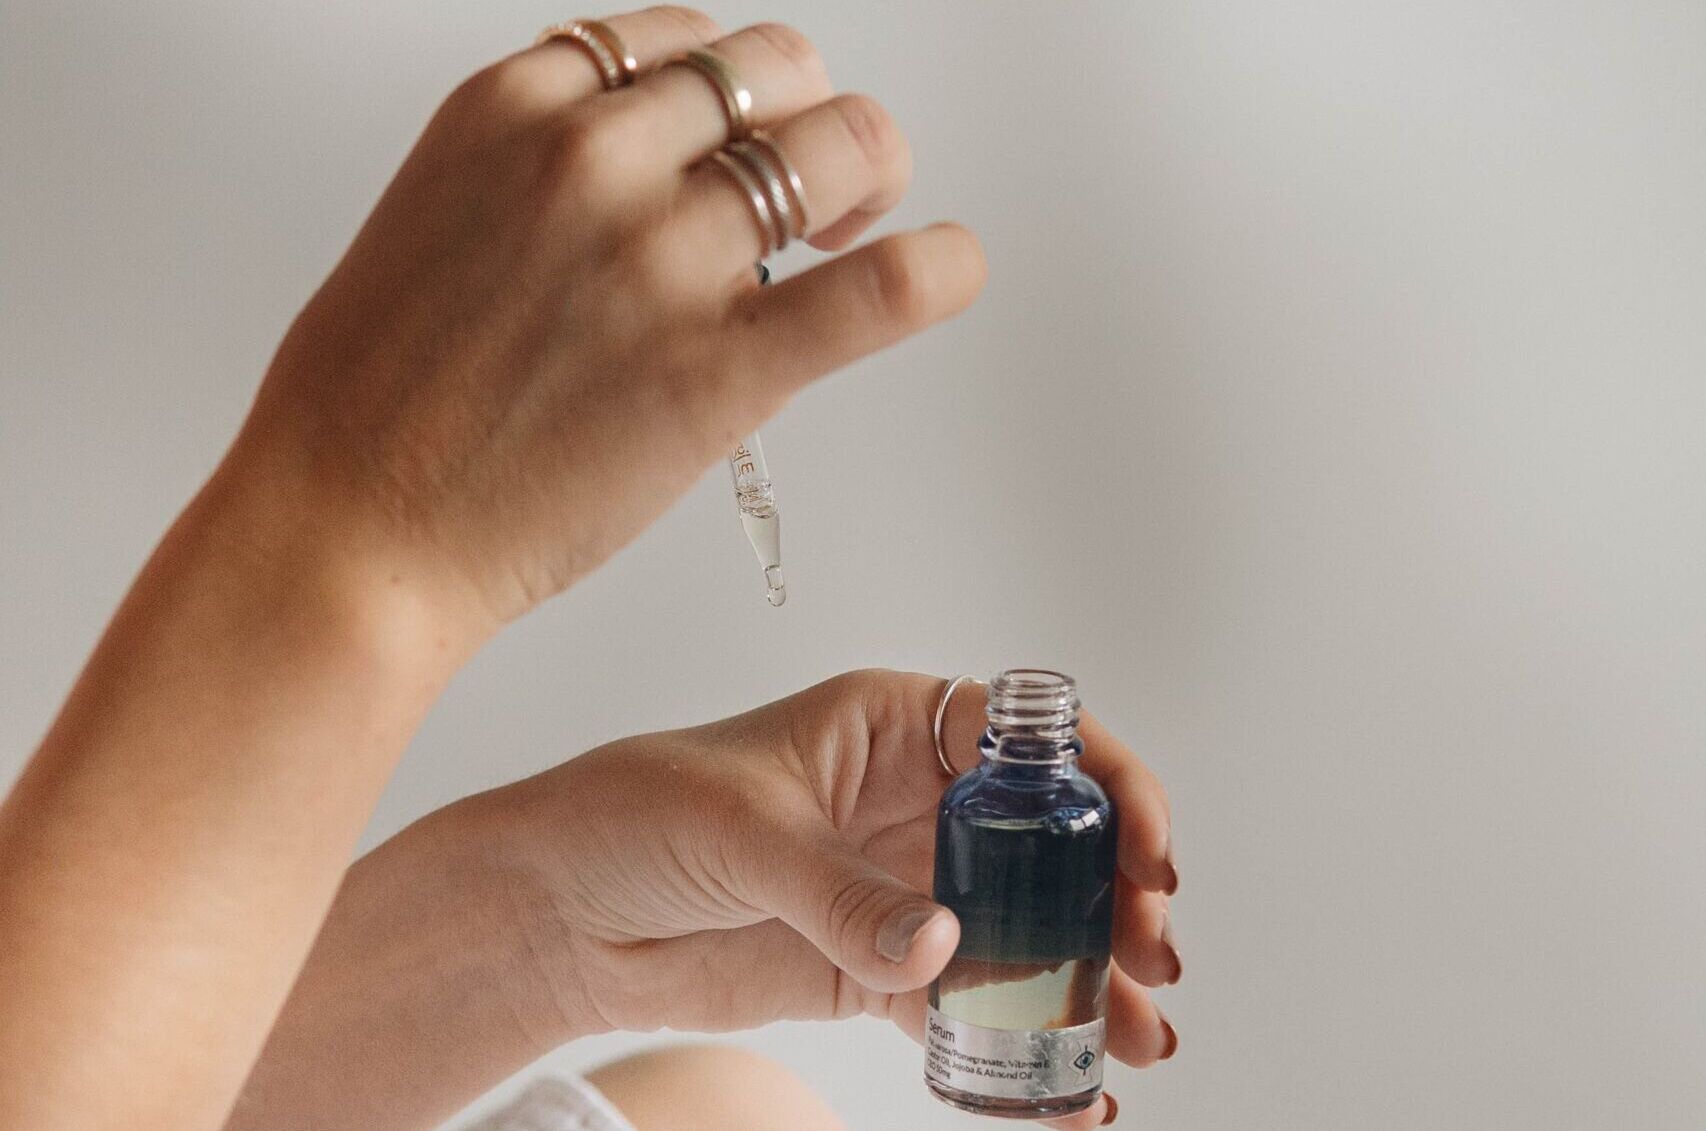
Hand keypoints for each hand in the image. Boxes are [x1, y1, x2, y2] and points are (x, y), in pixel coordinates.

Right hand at [223, 7, 984, 642]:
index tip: (742, 135)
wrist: (348, 529)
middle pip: (774, 74)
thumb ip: (540, 176)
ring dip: (870, 177)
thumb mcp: (437, 220)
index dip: (733, 89)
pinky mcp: (718, 369)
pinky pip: (877, 288)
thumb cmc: (372, 402)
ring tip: (858, 227)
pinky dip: (939, 269)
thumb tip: (644, 182)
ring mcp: (660, 259)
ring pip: (840, 148)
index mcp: (514, 108)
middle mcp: (593, 158)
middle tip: (821, 187)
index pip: (678, 42)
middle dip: (812, 117)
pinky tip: (953, 267)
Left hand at [495, 670, 1179, 1128]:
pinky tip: (1064, 1088)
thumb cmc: (634, 814)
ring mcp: (900, 887)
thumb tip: (942, 945)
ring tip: (1138, 1034)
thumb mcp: (742, 832)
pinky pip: (964, 1005)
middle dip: (1114, 894)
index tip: (1145, 847)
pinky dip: (1015, 1044)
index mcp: (895, 727)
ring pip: (1022, 928)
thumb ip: (840, 892)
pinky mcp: (874, 967)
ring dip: (1086, 978)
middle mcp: (915, 802)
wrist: (558, 909)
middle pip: (1049, 841)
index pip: (1032, 738)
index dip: (1106, 782)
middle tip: (1154, 955)